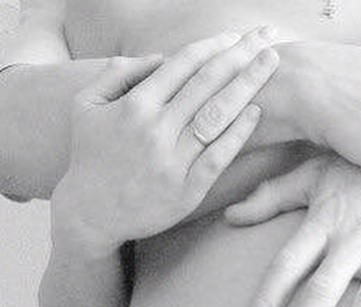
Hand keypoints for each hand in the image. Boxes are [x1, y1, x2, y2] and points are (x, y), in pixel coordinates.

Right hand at [51, 27, 278, 256]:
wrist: (91, 214)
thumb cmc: (91, 156)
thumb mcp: (87, 106)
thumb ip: (118, 74)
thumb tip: (159, 58)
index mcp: (135, 105)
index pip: (182, 64)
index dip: (213, 46)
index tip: (236, 36)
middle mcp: (156, 129)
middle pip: (207, 83)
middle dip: (241, 55)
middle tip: (267, 37)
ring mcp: (173, 161)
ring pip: (216, 115)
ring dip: (247, 85)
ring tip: (271, 63)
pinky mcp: (187, 190)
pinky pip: (218, 156)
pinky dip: (238, 134)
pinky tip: (256, 113)